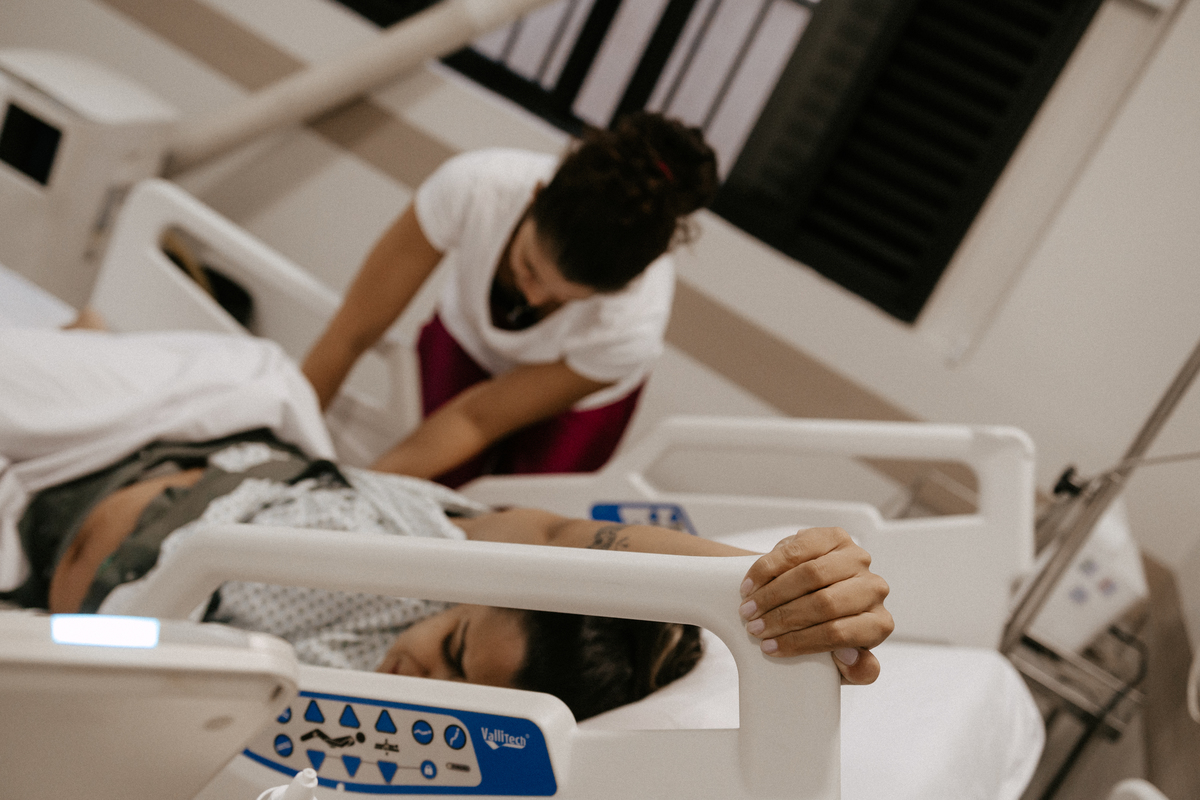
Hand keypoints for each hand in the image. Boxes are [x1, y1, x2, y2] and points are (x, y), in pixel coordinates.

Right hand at [738, 527, 892, 684]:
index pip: (840, 634)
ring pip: (811, 575)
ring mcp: (856, 559)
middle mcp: (874, 589)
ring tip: (748, 608)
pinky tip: (750, 585)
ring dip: (772, 593)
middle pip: (825, 603)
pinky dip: (768, 568)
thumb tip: (850, 659)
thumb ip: (857, 671)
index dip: (800, 642)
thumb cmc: (827, 632)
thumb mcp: (841, 663)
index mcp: (878, 624)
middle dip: (782, 617)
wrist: (815, 597)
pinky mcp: (834, 537)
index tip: (770, 648)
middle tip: (753, 628)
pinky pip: (797, 550)